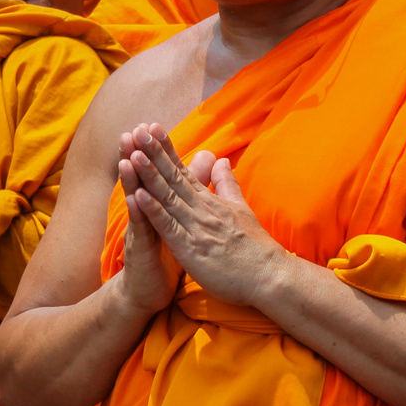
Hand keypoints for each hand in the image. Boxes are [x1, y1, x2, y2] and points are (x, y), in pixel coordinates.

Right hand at [112, 125, 184, 316]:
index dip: (157, 150)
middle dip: (137, 155)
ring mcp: (141, 230)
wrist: (148, 290)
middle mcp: (146, 213)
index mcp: (161, 206)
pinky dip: (138, 213)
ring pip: (136, 200)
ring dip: (131, 179)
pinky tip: (134, 198)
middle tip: (132, 131)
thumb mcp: (181, 222)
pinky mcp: (141, 250)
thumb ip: (193, 190)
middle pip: (143, 180)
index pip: (158, 173)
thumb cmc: (165, 256)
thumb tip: (207, 162)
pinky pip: (140, 230)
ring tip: (128, 157)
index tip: (153, 125)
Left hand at [121, 124, 293, 309]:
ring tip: (134, 153)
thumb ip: (227, 185)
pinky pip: (168, 227)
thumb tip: (221, 160)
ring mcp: (196, 228)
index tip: (152, 128)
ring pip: (167, 197)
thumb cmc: (256, 248)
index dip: (166, 149)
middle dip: (154, 153)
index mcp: (210, 201)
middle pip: (173, 177)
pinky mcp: (191, 249)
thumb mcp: (241, 209)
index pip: (183, 170)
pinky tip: (138, 195)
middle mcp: (201, 209)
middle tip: (138, 130)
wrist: (271, 277)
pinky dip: (153, 211)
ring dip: (149, 175)